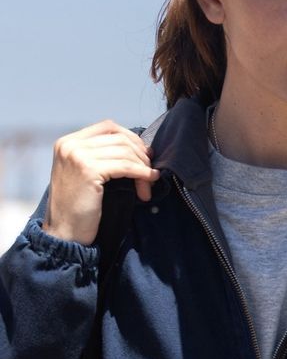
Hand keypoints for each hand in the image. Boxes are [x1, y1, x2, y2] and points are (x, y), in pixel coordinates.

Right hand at [43, 120, 159, 244]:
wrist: (65, 231)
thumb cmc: (80, 205)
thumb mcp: (86, 172)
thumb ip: (103, 155)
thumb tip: (140, 146)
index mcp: (68, 142)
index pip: (109, 127)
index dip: (132, 139)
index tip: (145, 156)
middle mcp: (70, 145)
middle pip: (120, 138)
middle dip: (141, 155)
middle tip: (150, 173)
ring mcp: (77, 156)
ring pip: (126, 152)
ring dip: (143, 167)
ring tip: (149, 184)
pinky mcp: (88, 170)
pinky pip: (126, 166)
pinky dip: (142, 173)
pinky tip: (149, 181)